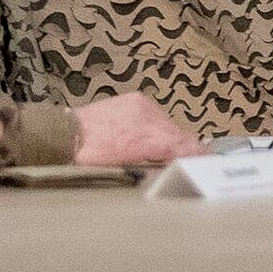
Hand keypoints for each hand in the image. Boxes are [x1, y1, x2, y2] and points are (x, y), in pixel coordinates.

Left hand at [71, 91, 205, 166]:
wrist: (61, 135)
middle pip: (178, 135)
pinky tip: (157, 139)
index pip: (181, 146)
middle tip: (197, 161)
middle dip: (187, 149)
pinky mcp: (135, 100)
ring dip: (172, 139)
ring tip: (175, 153)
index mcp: (142, 138)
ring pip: (169, 125)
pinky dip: (160, 128)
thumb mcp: (120, 171)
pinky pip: (157, 116)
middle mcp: (145, 116)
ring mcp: (141, 105)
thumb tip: (172, 170)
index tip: (211, 162)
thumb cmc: (85, 159)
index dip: (198, 155)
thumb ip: (151, 168)